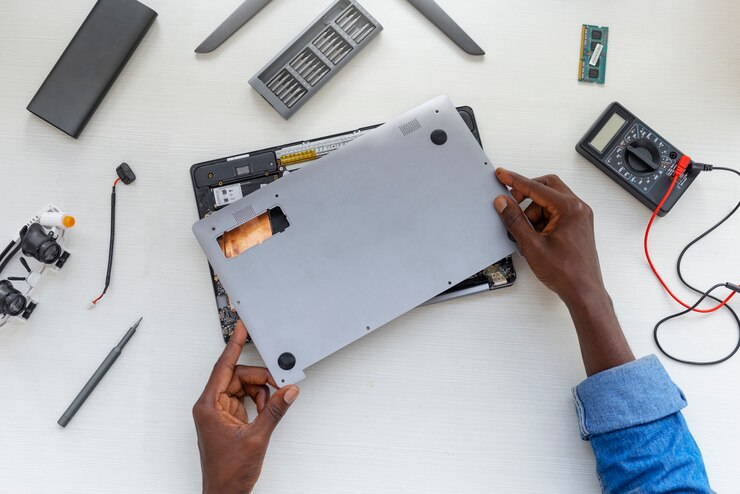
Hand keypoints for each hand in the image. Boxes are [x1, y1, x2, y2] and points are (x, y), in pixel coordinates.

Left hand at [193, 322, 299, 493]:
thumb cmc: (227, 472)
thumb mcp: (257, 438)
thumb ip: (274, 411)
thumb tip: (288, 391)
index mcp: (209, 406)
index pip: (223, 366)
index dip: (234, 345)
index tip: (241, 328)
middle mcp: (211, 406)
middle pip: (237, 376)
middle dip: (259, 379)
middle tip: (277, 384)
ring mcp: (219, 412)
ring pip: (242, 386)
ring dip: (260, 392)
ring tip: (269, 405)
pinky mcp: (227, 419)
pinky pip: (244, 398)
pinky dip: (257, 401)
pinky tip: (265, 410)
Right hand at [494, 168, 633, 375]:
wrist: (583, 291)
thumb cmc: (566, 272)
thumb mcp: (532, 245)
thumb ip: (515, 220)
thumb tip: (503, 202)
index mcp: (569, 208)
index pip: (537, 187)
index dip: (515, 181)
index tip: (502, 175)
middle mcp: (578, 208)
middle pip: (547, 187)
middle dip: (526, 194)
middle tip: (511, 204)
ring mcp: (580, 217)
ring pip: (550, 200)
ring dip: (534, 210)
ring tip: (526, 232)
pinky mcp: (577, 226)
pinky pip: (556, 212)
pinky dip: (542, 219)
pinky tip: (534, 236)